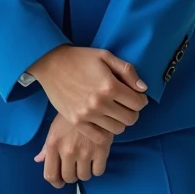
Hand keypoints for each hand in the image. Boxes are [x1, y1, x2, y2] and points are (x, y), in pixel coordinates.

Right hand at [27, 45, 148, 145]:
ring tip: (114, 111)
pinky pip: (100, 137)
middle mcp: (100, 103)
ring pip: (118, 129)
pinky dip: (106, 131)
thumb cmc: (80, 58)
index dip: (141, 100)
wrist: (52, 64)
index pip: (138, 103)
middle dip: (133, 111)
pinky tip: (103, 120)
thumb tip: (143, 88)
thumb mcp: (105, 56)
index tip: (137, 96)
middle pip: (130, 119)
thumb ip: (127, 70)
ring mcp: (87, 115)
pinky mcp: (77, 122)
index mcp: (109, 85)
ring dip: (120, 121)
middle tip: (126, 104)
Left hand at [34, 112, 112, 187]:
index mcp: (53, 143)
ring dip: (85, 171)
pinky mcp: (101, 149)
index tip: (61, 182)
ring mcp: (85, 151)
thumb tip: (38, 160)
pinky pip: (98, 171)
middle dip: (72, 175)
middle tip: (75, 166)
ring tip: (86, 160)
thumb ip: (46, 146)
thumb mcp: (55, 126)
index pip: (50, 175)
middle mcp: (67, 150)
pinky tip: (96, 157)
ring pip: (84, 176)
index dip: (56, 182)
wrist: (93, 97)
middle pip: (68, 177)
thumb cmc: (71, 112)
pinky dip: (97, 167)